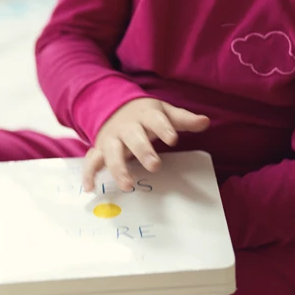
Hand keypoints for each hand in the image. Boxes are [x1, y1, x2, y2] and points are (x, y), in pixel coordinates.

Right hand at [82, 98, 210, 192]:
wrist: (113, 106)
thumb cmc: (146, 115)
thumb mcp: (164, 112)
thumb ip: (183, 119)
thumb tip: (205, 122)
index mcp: (145, 115)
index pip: (155, 119)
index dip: (164, 128)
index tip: (173, 139)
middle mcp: (126, 127)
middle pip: (134, 137)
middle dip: (143, 151)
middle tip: (155, 166)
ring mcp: (111, 138)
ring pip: (111, 152)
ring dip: (118, 168)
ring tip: (128, 185)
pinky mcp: (100, 149)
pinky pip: (91, 161)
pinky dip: (88, 174)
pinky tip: (90, 188)